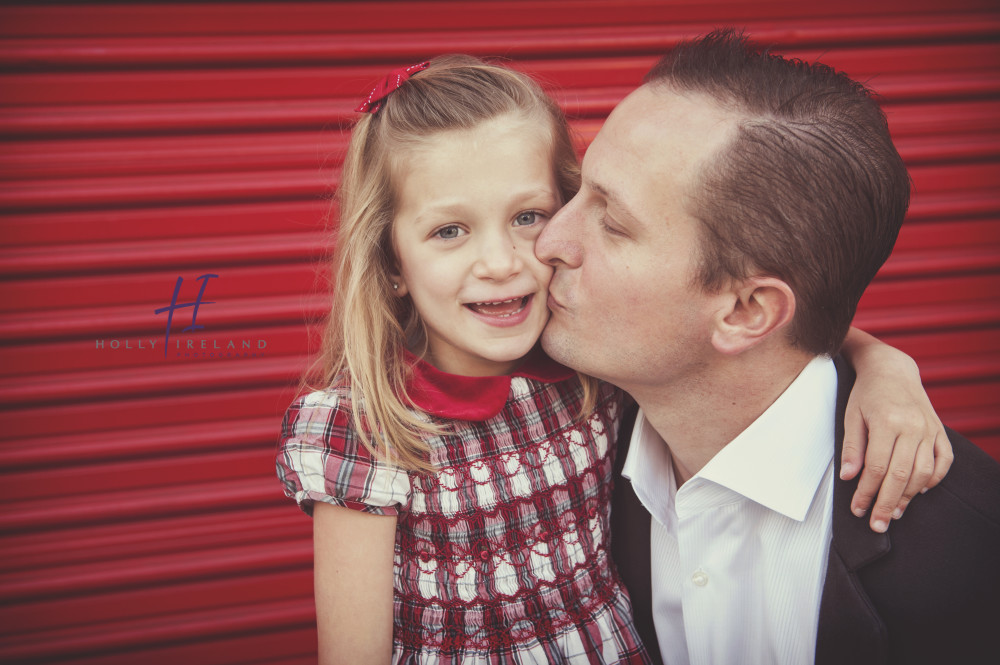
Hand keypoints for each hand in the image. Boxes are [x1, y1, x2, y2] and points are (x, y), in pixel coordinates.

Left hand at [840, 334, 952, 532]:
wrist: (892, 370)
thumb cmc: (867, 394)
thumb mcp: (851, 416)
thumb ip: (852, 447)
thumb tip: (849, 477)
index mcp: (887, 422)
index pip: (876, 467)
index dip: (866, 492)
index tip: (858, 509)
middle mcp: (912, 427)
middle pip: (901, 475)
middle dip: (887, 503)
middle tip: (877, 524)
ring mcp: (929, 429)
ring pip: (923, 472)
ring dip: (908, 496)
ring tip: (894, 512)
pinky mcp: (940, 431)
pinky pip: (943, 462)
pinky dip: (933, 479)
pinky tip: (918, 491)